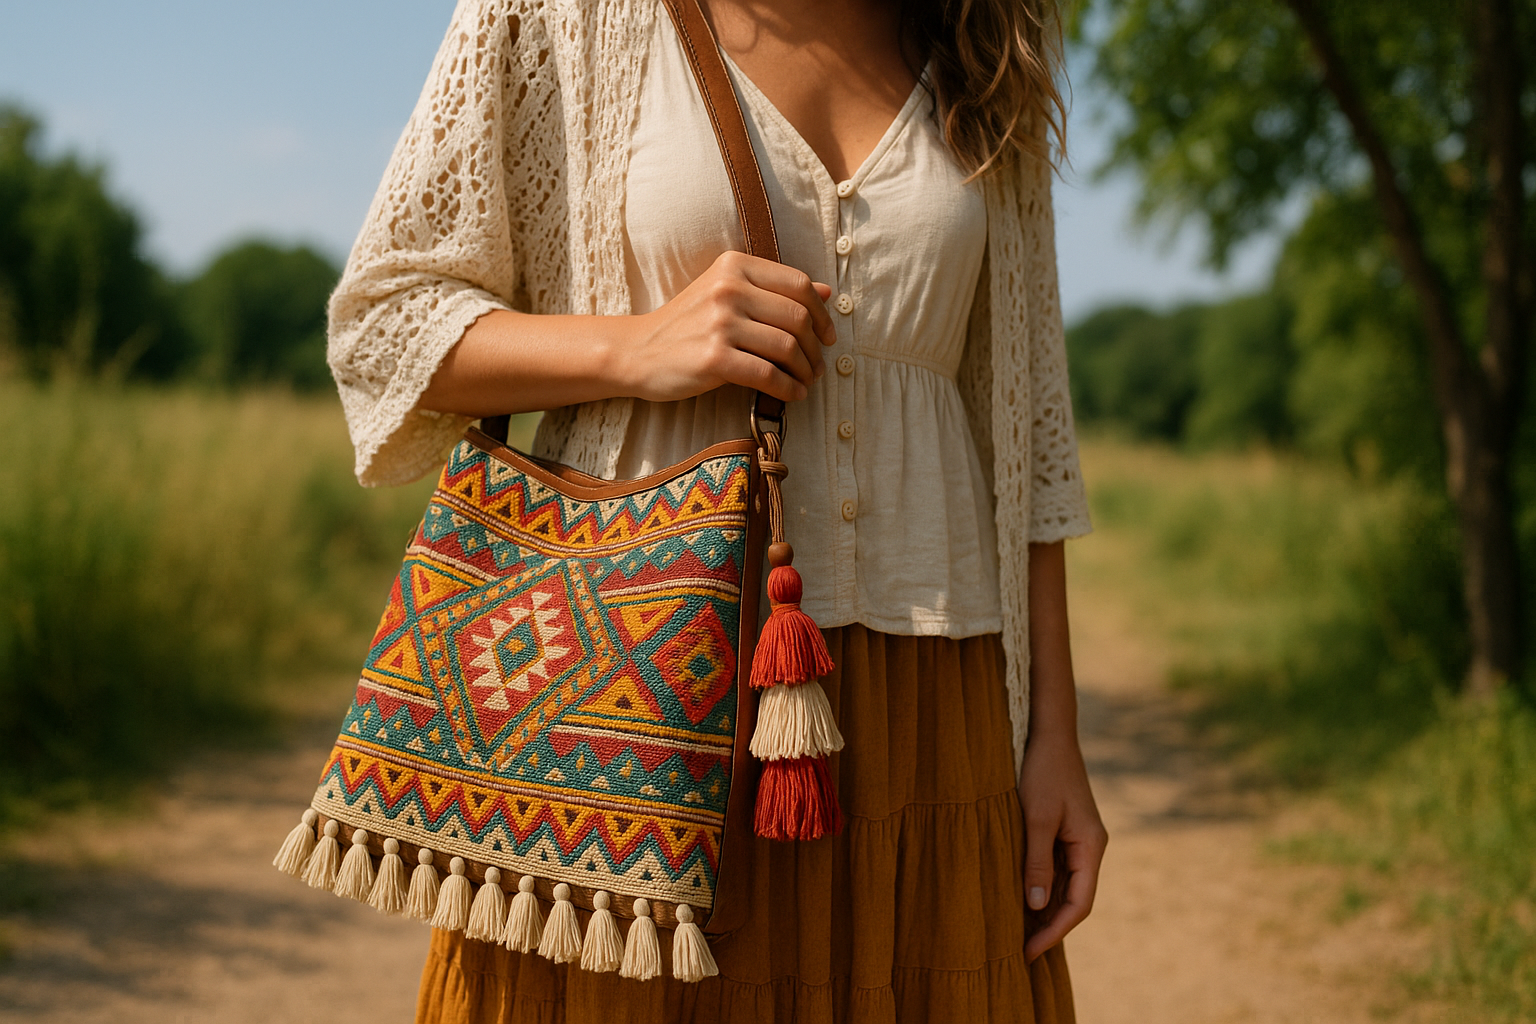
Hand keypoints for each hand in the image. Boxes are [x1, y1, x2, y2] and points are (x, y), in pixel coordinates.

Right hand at [617, 250, 835, 403]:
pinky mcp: (714, 358)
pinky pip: (768, 375)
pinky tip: (792, 394)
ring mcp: (720, 323)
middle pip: (797, 317)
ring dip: (805, 370)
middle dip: (816, 348)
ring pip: (787, 347)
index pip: (798, 284)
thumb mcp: (726, 294)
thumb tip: (827, 292)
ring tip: (805, 382)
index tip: (827, 337)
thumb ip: (773, 290)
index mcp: (734, 266)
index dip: (821, 314)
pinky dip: (788, 388)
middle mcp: (728, 288)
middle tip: (817, 366)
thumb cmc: (687, 325)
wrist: (638, 351)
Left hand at [1018, 729, 1106, 961]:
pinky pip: (1056, 868)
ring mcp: (1078, 840)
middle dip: (1050, 925)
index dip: (1055, 930)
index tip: (1030, 951)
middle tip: (1019, 951)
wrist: (1049, 733)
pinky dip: (1040, 887)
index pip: (1079, 903)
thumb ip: (1037, 861)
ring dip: (1044, 909)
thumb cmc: (1043, 771)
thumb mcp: (1036, 817)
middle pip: (1074, 898)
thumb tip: (1037, 904)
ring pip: (1065, 885)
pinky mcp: (1064, 831)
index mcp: (1091, 846)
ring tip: (1016, 933)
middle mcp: (1090, 847)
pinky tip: (1020, 899)